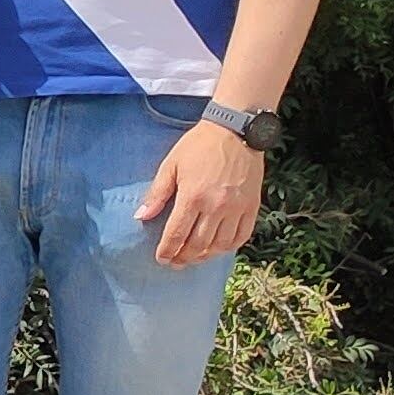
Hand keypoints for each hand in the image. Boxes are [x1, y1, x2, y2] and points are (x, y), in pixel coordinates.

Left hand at [136, 119, 264, 267]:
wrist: (235, 131)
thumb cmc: (199, 146)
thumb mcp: (171, 165)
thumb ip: (157, 193)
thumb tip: (141, 217)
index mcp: (192, 196)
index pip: (177, 234)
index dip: (167, 250)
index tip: (161, 259)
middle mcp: (216, 207)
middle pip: (198, 245)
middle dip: (184, 257)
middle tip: (175, 262)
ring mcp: (237, 208)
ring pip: (220, 245)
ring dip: (205, 256)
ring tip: (194, 258)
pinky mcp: (252, 207)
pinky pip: (241, 236)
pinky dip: (229, 247)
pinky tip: (218, 248)